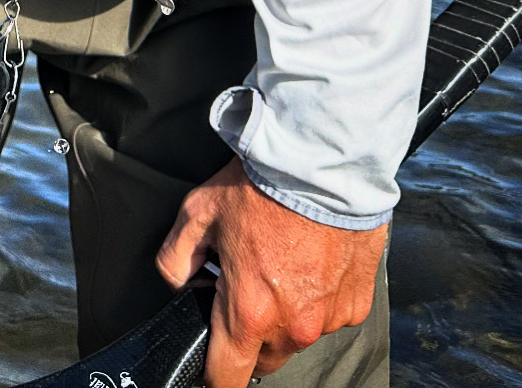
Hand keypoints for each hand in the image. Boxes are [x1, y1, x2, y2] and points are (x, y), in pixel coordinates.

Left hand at [157, 158, 387, 386]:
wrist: (322, 167)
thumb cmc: (259, 188)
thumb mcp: (197, 212)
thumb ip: (176, 257)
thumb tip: (177, 280)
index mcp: (249, 313)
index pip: (227, 376)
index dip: (213, 377)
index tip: (209, 369)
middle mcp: (293, 327)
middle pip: (264, 357)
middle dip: (249, 336)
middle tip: (242, 289)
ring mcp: (330, 319)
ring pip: (298, 336)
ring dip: (285, 316)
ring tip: (278, 266)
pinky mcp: (357, 305)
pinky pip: (328, 316)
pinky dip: (316, 299)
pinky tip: (308, 262)